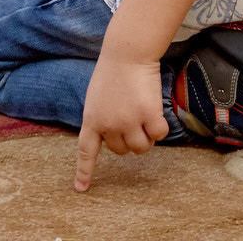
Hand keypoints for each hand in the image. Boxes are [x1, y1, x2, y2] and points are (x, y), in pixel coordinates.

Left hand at [74, 51, 168, 191]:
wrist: (127, 53)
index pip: (86, 151)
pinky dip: (161, 127)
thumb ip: (102, 118)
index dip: (84, 171)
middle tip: (133, 116)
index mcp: (91, 119)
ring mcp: (128, 121)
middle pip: (122, 150)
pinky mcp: (148, 115)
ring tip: (145, 114)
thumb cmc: (113, 71)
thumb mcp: (96, 97)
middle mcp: (108, 125)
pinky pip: (159, 135)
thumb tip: (115, 138)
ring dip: (147, 136)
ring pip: (141, 147)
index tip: (81, 189)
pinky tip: (156, 111)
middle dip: (130, 138)